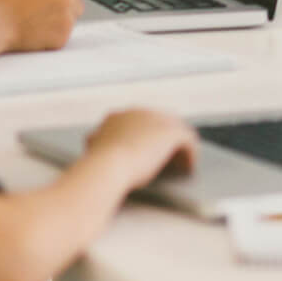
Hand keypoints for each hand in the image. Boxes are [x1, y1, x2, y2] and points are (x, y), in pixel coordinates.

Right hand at [0, 0, 84, 50]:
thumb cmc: (3, 4)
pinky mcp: (61, 38)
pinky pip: (61, 38)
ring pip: (68, 22)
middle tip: (45, 14)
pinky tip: (36, 35)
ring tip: (37, 25)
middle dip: (62, 9)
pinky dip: (51, 39)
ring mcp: (66, 20)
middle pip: (74, 5)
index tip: (47, 1)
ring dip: (57, 24)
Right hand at [82, 109, 198, 189]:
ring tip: (182, 162)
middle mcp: (138, 112)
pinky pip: (188, 141)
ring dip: (178, 146)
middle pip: (159, 123)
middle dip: (164, 139)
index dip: (146, 136)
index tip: (149, 150)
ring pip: (175, 130)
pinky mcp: (172, 133)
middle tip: (170, 156)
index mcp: (117, 116)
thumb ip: (96, 141)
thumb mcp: (93, 149)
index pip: (138, 122)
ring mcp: (157, 120)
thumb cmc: (97, 164)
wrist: (108, 165)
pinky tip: (189, 167)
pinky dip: (190, 154)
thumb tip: (91, 139)